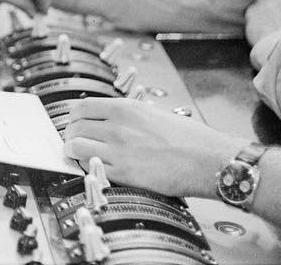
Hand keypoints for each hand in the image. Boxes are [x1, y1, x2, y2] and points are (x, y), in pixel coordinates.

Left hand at [63, 98, 244, 197]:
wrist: (208, 160)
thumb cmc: (188, 138)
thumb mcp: (152, 113)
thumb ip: (126, 115)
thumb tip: (106, 120)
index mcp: (125, 108)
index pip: (81, 107)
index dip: (74, 117)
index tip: (76, 123)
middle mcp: (117, 126)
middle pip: (75, 127)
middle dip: (72, 135)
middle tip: (76, 141)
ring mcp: (118, 150)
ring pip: (76, 147)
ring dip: (75, 152)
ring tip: (83, 156)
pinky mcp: (123, 173)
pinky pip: (90, 169)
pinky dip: (88, 168)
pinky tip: (96, 169)